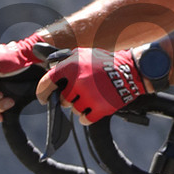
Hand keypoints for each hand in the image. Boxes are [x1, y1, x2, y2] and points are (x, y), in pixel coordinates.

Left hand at [36, 46, 154, 124]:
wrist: (131, 70)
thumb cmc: (104, 61)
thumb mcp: (82, 53)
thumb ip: (63, 59)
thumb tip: (44, 60)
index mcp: (71, 66)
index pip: (47, 83)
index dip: (42, 93)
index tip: (44, 98)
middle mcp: (78, 81)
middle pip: (63, 100)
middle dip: (69, 99)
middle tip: (80, 93)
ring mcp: (90, 96)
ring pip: (75, 110)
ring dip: (80, 106)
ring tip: (92, 96)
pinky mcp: (101, 108)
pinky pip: (85, 119)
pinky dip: (87, 116)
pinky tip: (93, 108)